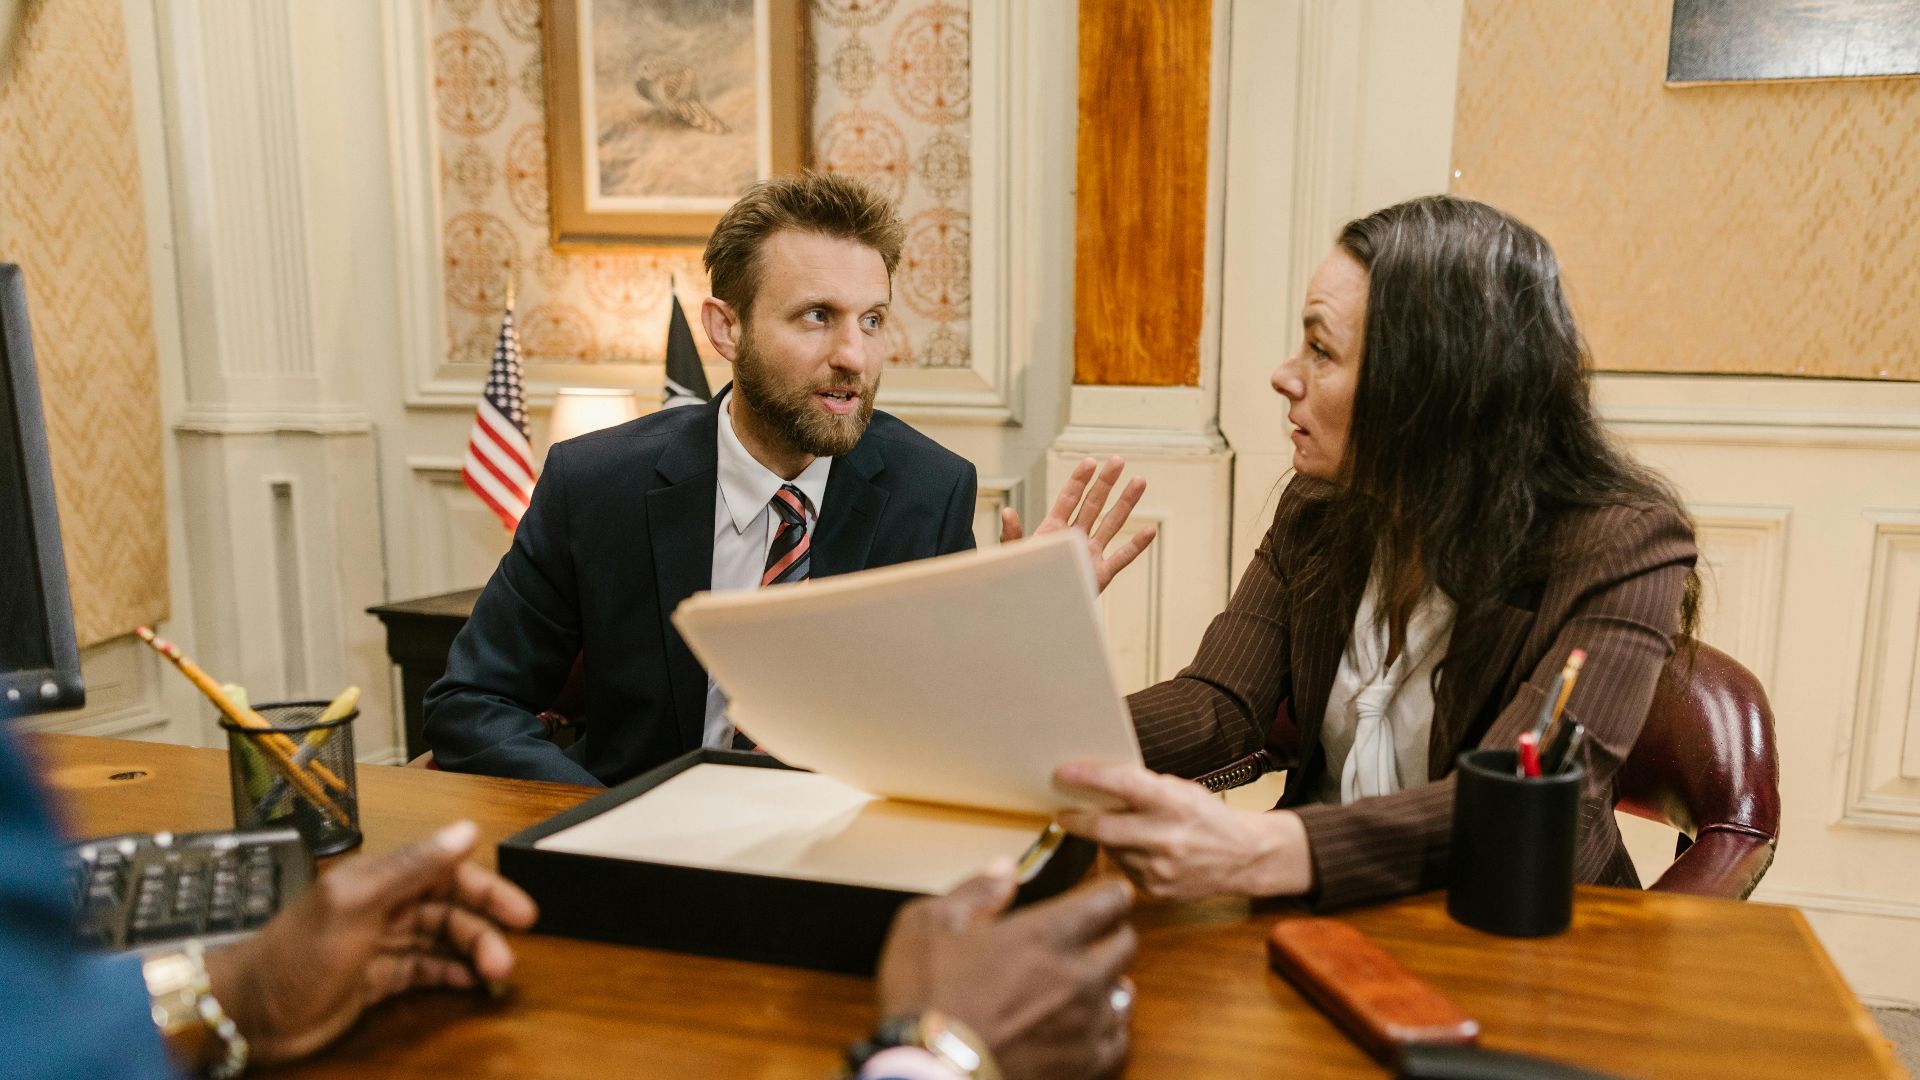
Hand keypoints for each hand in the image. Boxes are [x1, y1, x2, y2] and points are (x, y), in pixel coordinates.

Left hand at [204, 820, 537, 1064]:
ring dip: (471, 955)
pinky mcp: (377, 979)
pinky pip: (425, 970)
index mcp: (381, 879)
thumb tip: (466, 829)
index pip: (447, 873)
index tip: (522, 913)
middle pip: (450, 909)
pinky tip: (471, 985)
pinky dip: (451, 975)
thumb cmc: (299, 954)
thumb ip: (412, 867)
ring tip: (494, 978)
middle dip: (483, 930)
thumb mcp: (357, 904)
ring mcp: (382, 943)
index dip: (486, 890)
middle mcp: (386, 906)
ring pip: (442, 941)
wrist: (249, 1012)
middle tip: (509, 960)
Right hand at [877, 859, 1136, 1079]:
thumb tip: (1006, 869)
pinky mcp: (1082, 1065)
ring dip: (1109, 981)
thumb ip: (975, 891)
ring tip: (1087, 980)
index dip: (1109, 892)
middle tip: (1093, 933)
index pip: (1110, 900)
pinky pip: (1117, 1039)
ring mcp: (1085, 1024)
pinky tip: (1088, 1024)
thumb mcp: (927, 924)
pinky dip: (1107, 1027)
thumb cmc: (924, 999)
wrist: (927, 1071)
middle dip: (1113, 931)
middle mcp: (1078, 976)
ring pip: (1125, 991)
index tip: (1105, 892)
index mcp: (1046, 934)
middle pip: (1126, 942)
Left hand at [1001, 456, 1156, 592]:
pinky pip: (1122, 558)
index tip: (1090, 462)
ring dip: (1125, 503)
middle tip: (1118, 460)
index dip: (1080, 480)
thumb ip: (1012, 535)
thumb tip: (1007, 513)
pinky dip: (1136, 545)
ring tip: (1139, 482)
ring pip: (1112, 524)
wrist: (1033, 612)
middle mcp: (1075, 537)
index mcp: (1053, 529)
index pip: (1069, 498)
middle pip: (1094, 504)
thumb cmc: (1022, 581)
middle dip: (1106, 482)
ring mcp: (1090, 554)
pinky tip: (1149, 531)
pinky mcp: (1100, 574)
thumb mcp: (1014, 556)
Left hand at [1054, 762, 1312, 900]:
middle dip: (1076, 820)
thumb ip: (1145, 789)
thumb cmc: (1208, 816)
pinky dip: (1123, 857)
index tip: (1063, 771)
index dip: (1091, 777)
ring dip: (1106, 839)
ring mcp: (1161, 869)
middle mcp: (1166, 837)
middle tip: (1060, 812)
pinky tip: (1139, 851)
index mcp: (1175, 803)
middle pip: (1105, 829)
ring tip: (1117, 829)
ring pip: (1112, 851)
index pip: (1125, 785)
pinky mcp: (1157, 891)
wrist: (1244, 858)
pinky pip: (1125, 870)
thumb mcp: (1182, 791)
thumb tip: (1097, 784)